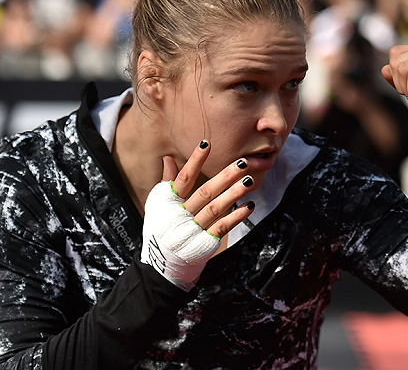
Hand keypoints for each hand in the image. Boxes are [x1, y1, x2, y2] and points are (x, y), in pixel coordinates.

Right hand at [141, 141, 255, 290]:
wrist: (162, 265)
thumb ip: (166, 182)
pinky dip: (236, 217)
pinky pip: (222, 228)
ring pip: (216, 208)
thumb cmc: (160, 230)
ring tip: (249, 180)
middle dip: (225, 176)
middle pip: (206, 192)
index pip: (184, 178)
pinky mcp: (204, 243)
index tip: (207, 143)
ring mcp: (193, 230)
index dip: (195, 161)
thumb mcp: (158, 205)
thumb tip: (168, 158)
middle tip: (242, 162)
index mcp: (169, 203)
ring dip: (234, 194)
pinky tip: (249, 206)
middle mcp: (181, 215)